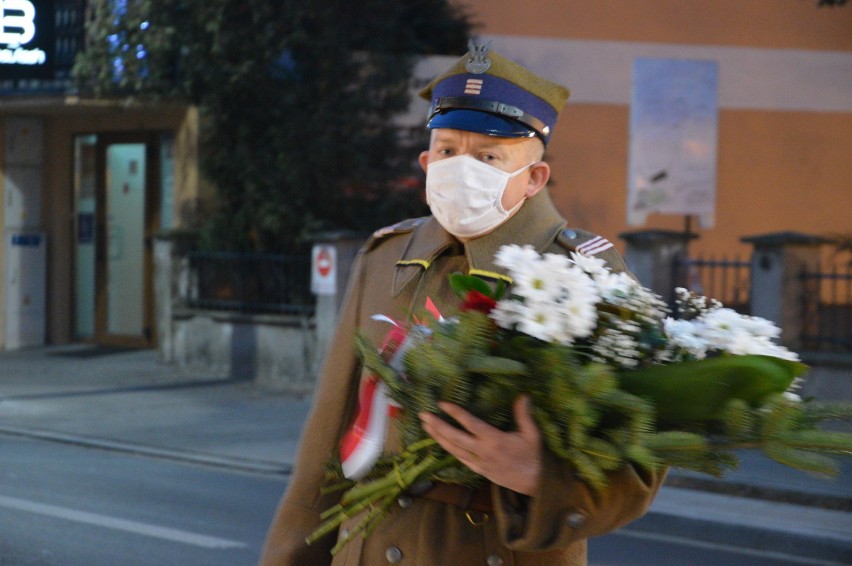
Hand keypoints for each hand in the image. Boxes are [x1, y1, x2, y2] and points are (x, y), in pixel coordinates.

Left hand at [419, 396, 541, 495]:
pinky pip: (461, 460)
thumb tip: (522, 395)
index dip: (455, 413)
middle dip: (437, 426)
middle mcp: (483, 451)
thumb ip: (523, 415)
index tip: (441, 403)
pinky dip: (450, 451)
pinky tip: (442, 444)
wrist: (537, 484)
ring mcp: (480, 463)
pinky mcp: (480, 472)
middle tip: (423, 415)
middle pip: (454, 438)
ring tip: (426, 427)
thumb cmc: (535, 457)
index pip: (470, 423)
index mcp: (494, 440)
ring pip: (453, 450)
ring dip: (438, 438)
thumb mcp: (532, 434)